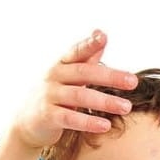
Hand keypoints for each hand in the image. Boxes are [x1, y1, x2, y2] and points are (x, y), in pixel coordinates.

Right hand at [9, 30, 138, 153]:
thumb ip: (86, 58)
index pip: (77, 51)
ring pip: (80, 96)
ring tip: (126, 107)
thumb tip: (101, 34)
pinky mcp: (48, 116)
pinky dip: (88, 122)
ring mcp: (49, 96)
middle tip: (133, 81)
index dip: (89, 44)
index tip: (103, 36)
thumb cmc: (54, 95)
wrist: (26, 122)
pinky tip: (105, 125)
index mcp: (62, 64)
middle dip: (110, 76)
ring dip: (105, 101)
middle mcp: (54, 77)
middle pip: (84, 73)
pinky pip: (70, 118)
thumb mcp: (68, 75)